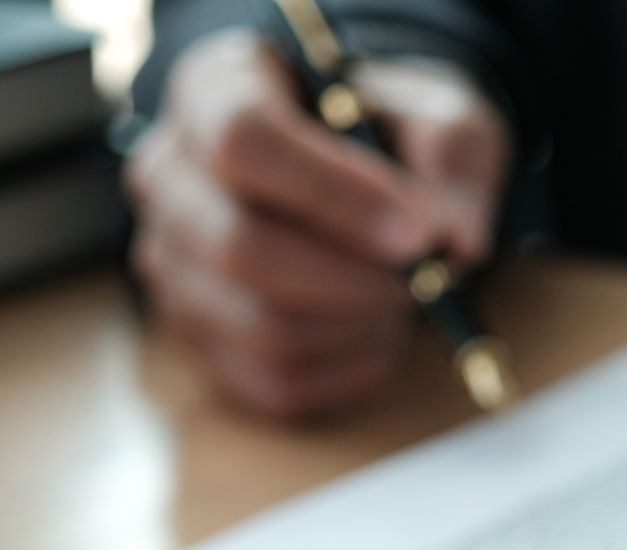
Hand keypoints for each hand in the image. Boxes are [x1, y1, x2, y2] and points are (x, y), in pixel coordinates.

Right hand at [125, 31, 511, 417]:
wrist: (358, 175)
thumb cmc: (388, 134)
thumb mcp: (437, 117)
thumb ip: (451, 161)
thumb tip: (457, 238)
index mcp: (214, 90)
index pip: (242, 139)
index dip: (334, 195)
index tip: (417, 231)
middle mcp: (169, 175)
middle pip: (240, 249)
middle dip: (354, 280)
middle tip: (421, 280)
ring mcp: (172, 262)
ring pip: (259, 327)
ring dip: (357, 329)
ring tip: (404, 301)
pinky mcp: (199, 336)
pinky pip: (274, 382)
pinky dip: (348, 370)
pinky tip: (379, 333)